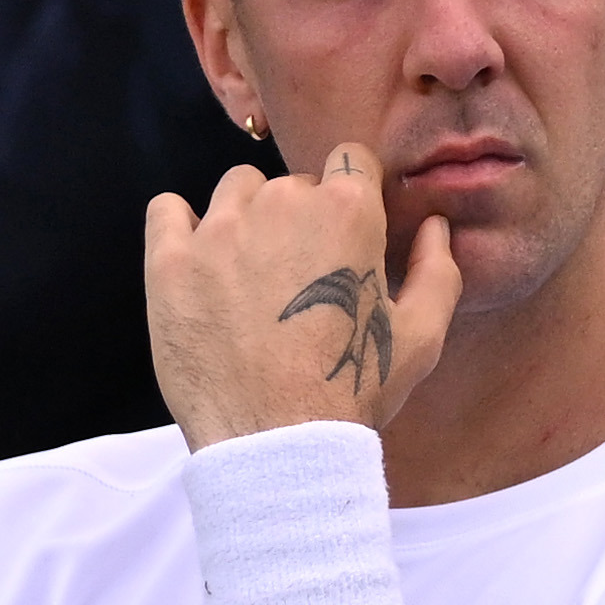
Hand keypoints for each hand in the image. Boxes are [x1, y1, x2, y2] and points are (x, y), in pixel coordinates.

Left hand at [139, 141, 453, 450]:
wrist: (275, 444)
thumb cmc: (351, 393)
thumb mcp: (422, 338)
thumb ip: (437, 270)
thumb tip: (434, 226)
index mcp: (346, 211)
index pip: (349, 160)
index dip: (350, 195)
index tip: (342, 236)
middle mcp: (281, 203)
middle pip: (292, 184)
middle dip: (299, 220)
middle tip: (298, 282)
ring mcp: (220, 229)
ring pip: (234, 191)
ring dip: (245, 219)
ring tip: (250, 277)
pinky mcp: (170, 260)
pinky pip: (167, 210)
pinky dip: (180, 228)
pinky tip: (198, 266)